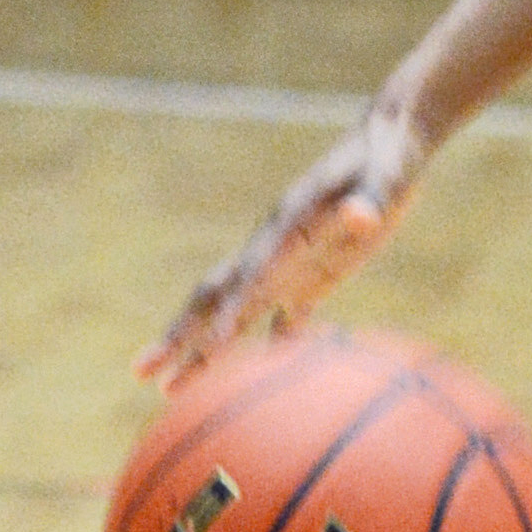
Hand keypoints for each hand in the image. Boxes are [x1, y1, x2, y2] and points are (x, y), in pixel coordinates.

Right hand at [138, 102, 428, 387]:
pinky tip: (252, 383)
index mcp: (289, 226)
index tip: (216, 344)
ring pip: (237, 312)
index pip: (252, 273)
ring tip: (171, 391)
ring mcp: (290, 262)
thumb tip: (362, 217)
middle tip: (142, 374)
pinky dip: (269, 347)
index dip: (236, 307)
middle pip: (217, 296)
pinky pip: (284, 317)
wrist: (389, 140)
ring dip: (206, 350)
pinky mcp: (314, 273)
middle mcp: (276, 247)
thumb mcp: (387, 175)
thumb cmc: (388, 157)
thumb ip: (372, 198)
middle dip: (181, 334)